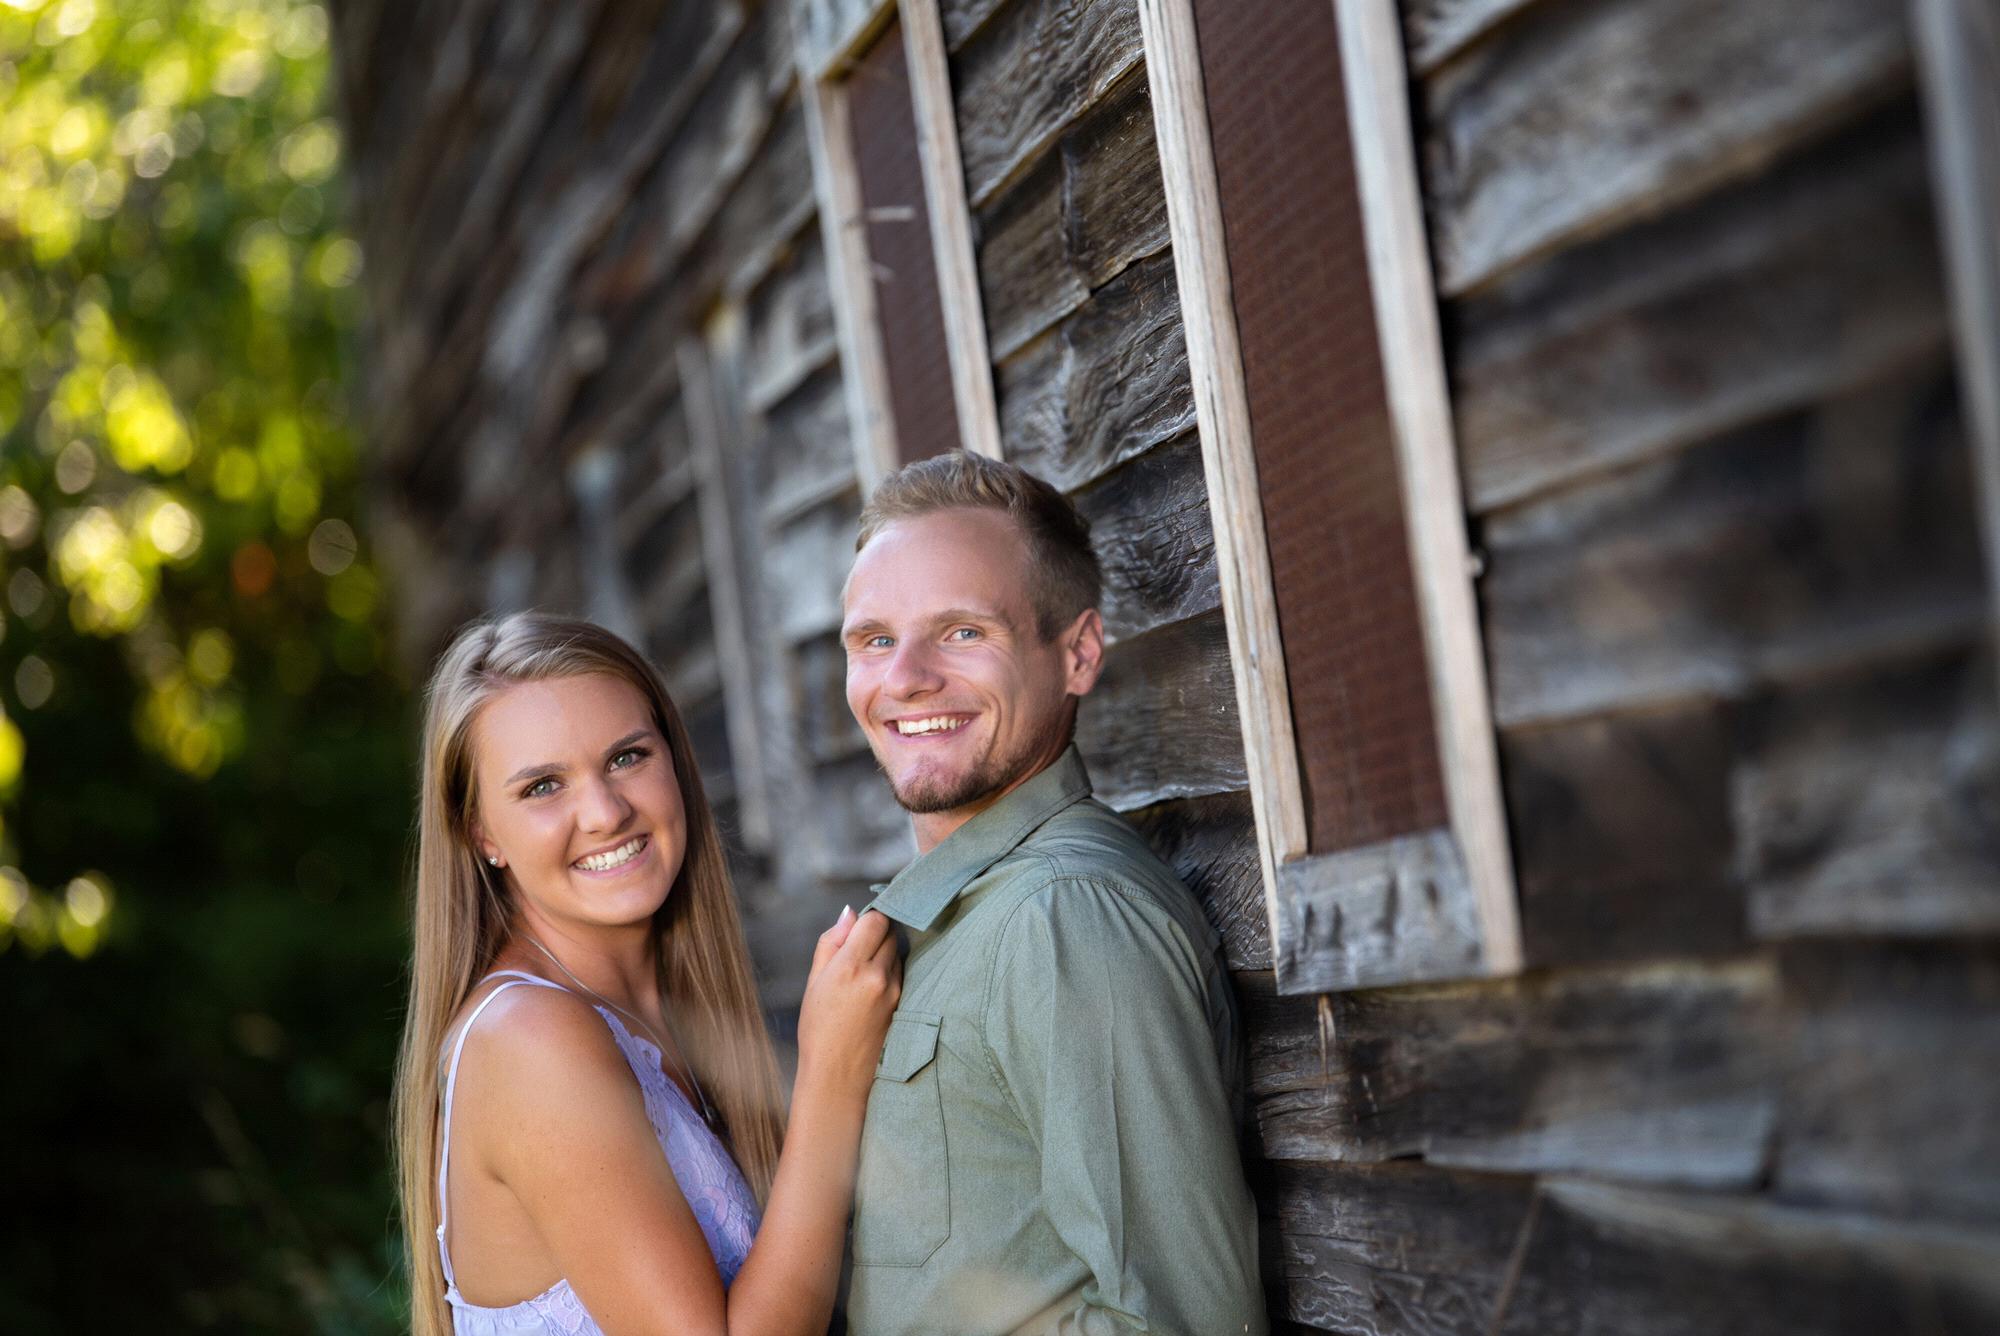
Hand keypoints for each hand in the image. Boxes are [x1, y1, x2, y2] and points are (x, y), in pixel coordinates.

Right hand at [796, 906, 901, 1095]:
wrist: (837, 1076)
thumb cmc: (818, 1030)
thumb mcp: (814, 982)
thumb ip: (831, 943)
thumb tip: (849, 913)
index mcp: (850, 966)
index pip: (876, 920)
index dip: (868, 919)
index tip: (859, 928)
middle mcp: (877, 975)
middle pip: (891, 932)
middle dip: (877, 933)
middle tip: (859, 950)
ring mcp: (895, 991)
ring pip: (898, 952)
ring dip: (885, 953)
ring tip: (863, 976)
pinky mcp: (905, 1004)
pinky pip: (903, 974)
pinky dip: (891, 972)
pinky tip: (874, 991)